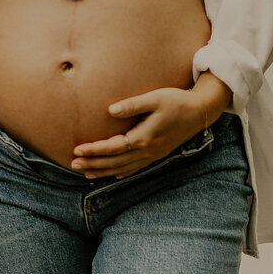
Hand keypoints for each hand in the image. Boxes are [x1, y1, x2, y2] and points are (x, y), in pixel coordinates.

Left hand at [71, 87, 205, 178]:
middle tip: (73, 164)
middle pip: (115, 162)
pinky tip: (113, 175)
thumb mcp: (155, 98)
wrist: (199, 112)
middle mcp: (147, 151)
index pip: (113, 148)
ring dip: (103, 171)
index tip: (77, 150)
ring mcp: (152, 155)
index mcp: (144, 137)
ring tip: (85, 172)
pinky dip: (120, 173)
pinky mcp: (157, 154)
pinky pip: (134, 168)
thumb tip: (110, 110)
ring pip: (123, 169)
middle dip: (93, 164)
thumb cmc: (176, 101)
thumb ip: (132, 105)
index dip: (94, 150)